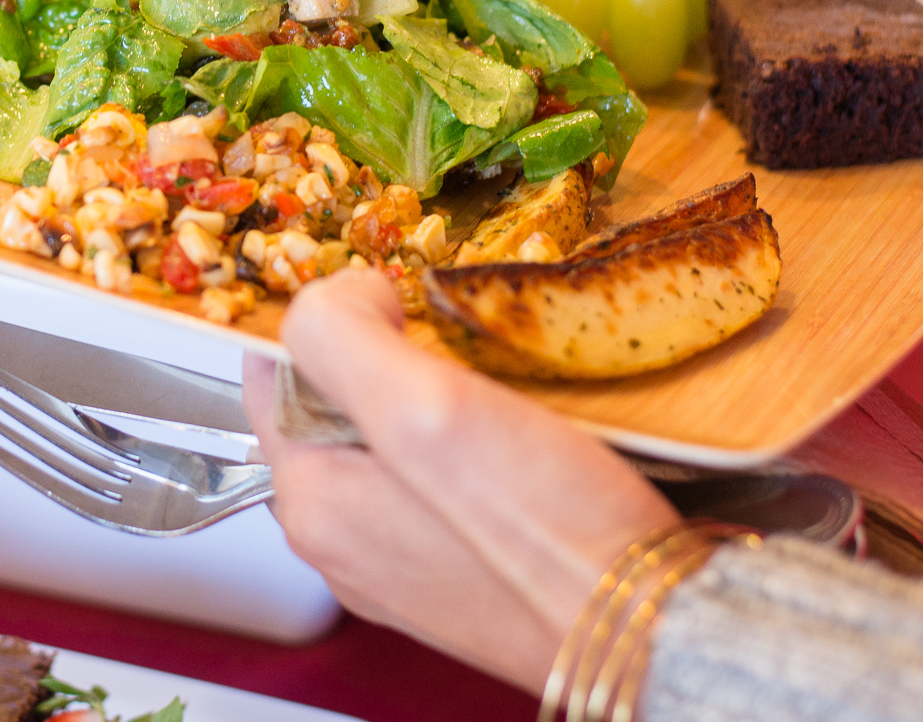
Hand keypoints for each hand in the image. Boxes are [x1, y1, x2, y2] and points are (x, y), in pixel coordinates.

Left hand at [244, 270, 674, 690]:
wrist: (652, 628)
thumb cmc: (545, 530)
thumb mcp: (423, 407)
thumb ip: (343, 336)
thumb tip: (336, 294)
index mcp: (312, 502)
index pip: (269, 372)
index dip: (327, 317)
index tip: (395, 304)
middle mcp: (340, 544)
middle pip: (325, 407)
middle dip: (375, 357)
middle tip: (448, 341)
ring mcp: (396, 565)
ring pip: (381, 444)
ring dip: (422, 399)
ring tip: (485, 386)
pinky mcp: (454, 576)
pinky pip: (431, 486)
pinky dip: (457, 446)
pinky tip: (510, 437)